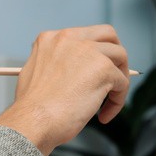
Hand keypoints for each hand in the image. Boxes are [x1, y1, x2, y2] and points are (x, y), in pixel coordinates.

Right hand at [0, 24, 129, 155]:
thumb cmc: (33, 109)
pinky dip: (117, 102)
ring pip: (121, 57)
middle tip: (114, 78)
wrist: (33, 121)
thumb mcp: (36, 74)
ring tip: (108, 102)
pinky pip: (122, 83)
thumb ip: (57, 65)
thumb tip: (80, 73)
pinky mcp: (103, 68)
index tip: (93, 74)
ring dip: (119, 80)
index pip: (85, 36)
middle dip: (115, 56)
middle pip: (108, 35)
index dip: (94, 55)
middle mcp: (70, 38)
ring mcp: (89, 51)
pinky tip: (103, 116)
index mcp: (51, 38)